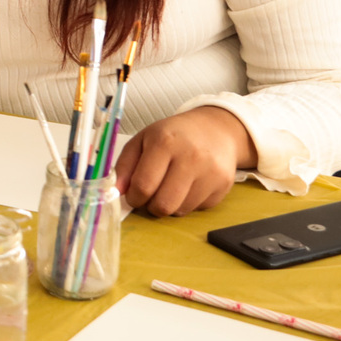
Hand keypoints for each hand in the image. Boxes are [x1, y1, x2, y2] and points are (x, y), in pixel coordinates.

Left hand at [113, 106, 257, 215]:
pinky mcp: (224, 185)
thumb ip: (125, 165)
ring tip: (170, 187)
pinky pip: (197, 209)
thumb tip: (117, 191)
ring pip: (180, 211)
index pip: (143, 186)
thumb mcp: (143, 140)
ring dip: (170, 205)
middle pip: (163, 205)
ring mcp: (210, 172)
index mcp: (165, 142)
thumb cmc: (173, 136)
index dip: (134, 197)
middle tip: (151, 195)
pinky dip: (188, 203)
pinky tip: (189, 185)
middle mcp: (191, 157)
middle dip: (151, 206)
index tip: (134, 195)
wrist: (215, 130)